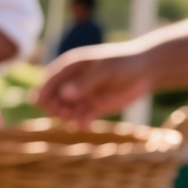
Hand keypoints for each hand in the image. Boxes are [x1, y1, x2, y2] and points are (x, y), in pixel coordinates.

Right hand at [35, 46, 153, 123]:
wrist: (145, 71)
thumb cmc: (124, 64)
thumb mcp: (106, 71)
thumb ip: (86, 82)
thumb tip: (64, 94)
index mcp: (69, 68)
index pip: (47, 82)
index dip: (43, 94)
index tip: (47, 105)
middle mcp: (71, 83)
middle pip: (52, 99)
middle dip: (55, 108)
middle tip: (67, 113)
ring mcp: (80, 96)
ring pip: (64, 111)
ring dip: (68, 117)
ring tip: (79, 118)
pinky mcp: (91, 108)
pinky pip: (79, 119)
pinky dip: (80, 123)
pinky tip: (86, 123)